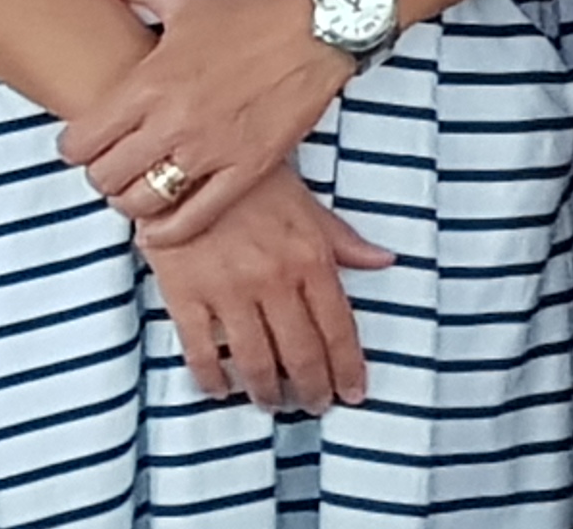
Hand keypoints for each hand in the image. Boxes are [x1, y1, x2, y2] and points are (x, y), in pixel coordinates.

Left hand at [57, 0, 356, 244]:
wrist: (323, 22)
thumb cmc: (249, 7)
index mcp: (151, 80)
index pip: (81, 142)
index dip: (75, 145)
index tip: (88, 140)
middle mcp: (174, 121)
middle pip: (105, 177)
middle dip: (103, 173)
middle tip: (116, 162)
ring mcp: (212, 149)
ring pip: (143, 203)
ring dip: (132, 201)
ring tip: (141, 186)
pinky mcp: (248, 169)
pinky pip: (194, 219)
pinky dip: (169, 232)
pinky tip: (161, 225)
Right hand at [137, 163, 393, 412]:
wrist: (189, 164)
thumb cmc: (253, 182)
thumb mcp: (308, 204)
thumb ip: (344, 241)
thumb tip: (386, 261)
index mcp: (310, 257)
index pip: (338, 326)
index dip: (347, 366)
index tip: (353, 393)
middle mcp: (274, 280)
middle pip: (300, 352)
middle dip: (312, 388)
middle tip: (316, 407)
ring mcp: (229, 290)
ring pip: (254, 360)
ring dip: (266, 391)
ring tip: (274, 404)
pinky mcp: (186, 296)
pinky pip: (201, 351)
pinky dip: (211, 378)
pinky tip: (220, 389)